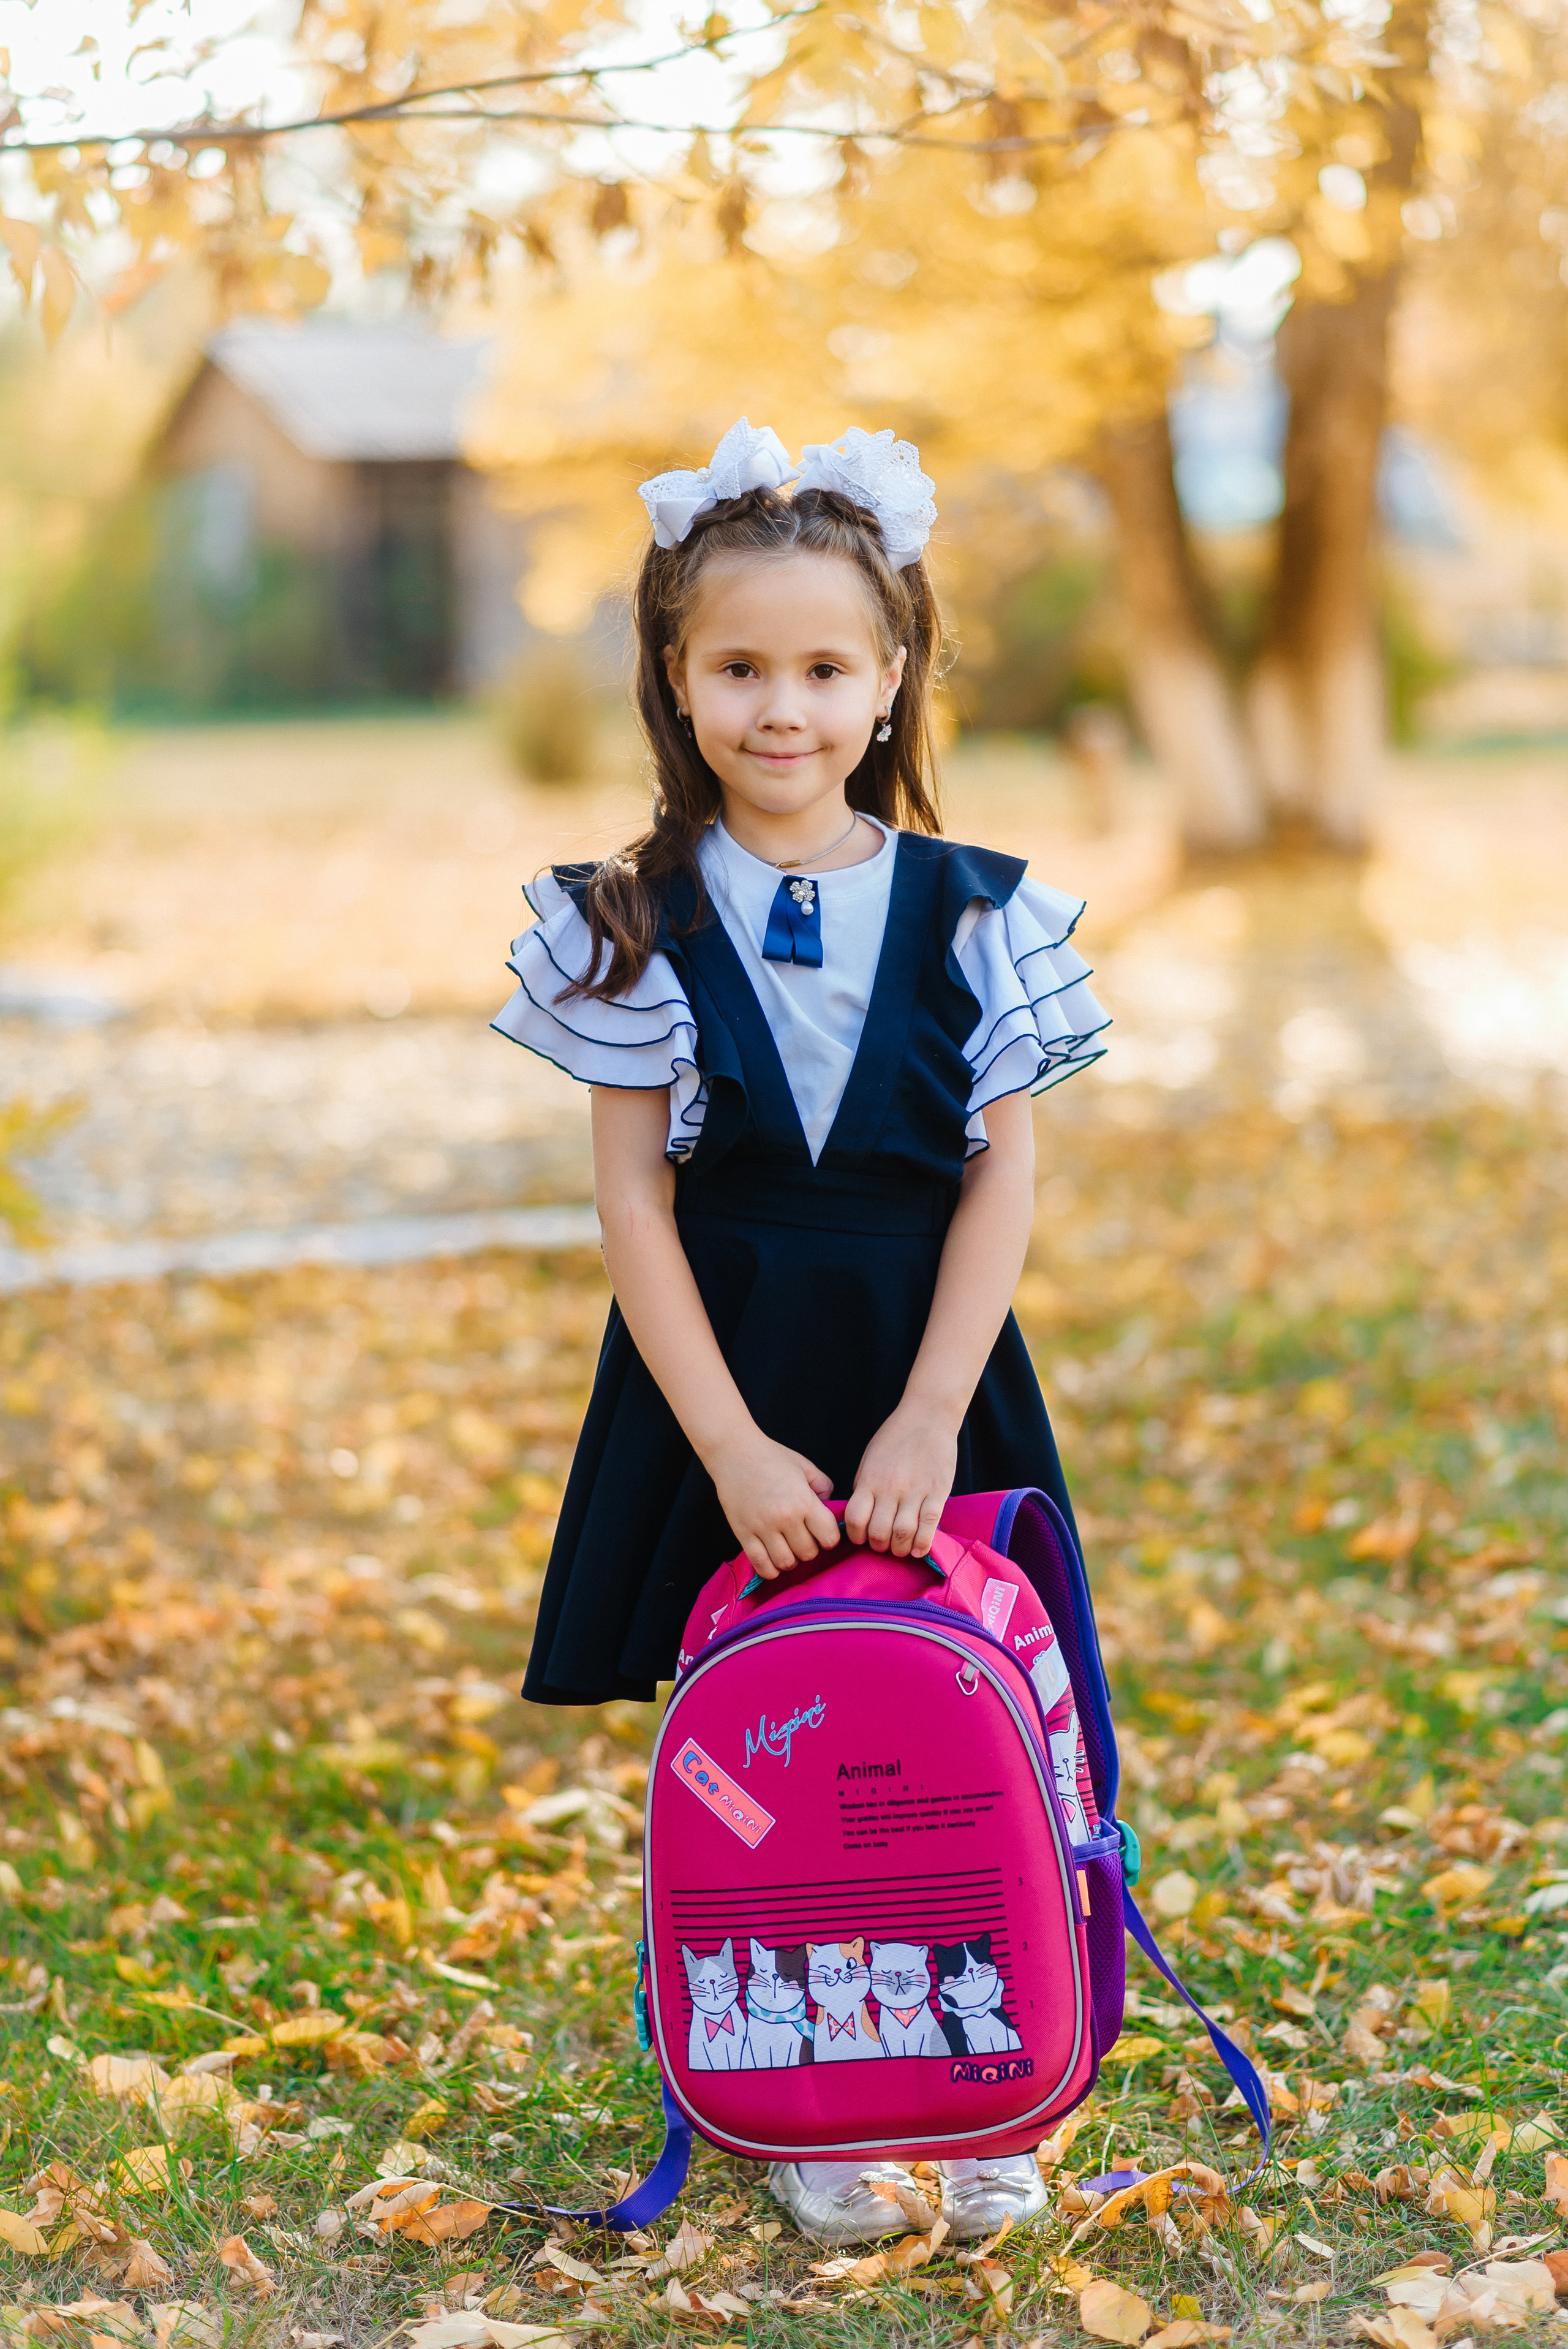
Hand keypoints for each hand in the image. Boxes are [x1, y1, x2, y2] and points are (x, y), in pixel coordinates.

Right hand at [706, 1429, 841, 1579]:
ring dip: (791, 1560)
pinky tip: (773, 1560)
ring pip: (786, 1563)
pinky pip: (761, 1565)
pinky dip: (770, 1569)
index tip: (822, 1532)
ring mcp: (762, 1528)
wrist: (734, 1452)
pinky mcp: (743, 1534)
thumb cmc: (771, 1457)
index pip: (829, 1537)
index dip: (829, 1538)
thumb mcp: (805, 1467)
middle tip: (803, 1537)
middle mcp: (784, 1517)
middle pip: (808, 1553)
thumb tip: (829, 1509)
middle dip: (810, 1548)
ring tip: (788, 1548)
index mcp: (803, 1501)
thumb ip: (823, 1487)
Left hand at [845, 1402, 957, 1557]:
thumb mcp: (869, 1459)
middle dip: (878, 1546)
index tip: (861, 1538)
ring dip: (899, 1548)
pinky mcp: (938, 1491)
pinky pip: (929, 1524)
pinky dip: (922, 1543)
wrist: (927, 1415)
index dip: (855, 1536)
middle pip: (878, 1531)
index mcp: (869, 1479)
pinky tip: (918, 1549)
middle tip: (883, 1545)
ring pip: (903, 1532)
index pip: (854, 1518)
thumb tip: (859, 1514)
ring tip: (900, 1549)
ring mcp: (915, 1490)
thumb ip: (863, 1486)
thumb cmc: (895, 1436)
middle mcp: (890, 1487)